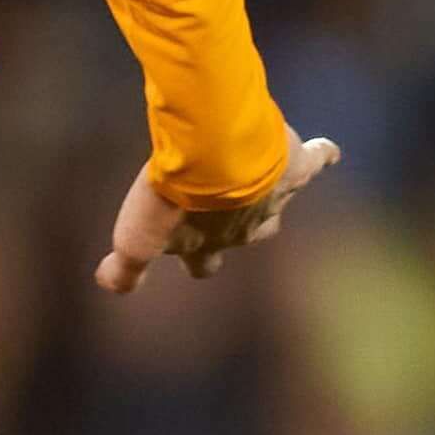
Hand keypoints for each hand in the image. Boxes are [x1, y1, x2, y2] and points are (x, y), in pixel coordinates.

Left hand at [94, 135, 340, 292]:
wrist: (213, 156)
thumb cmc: (174, 198)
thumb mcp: (139, 237)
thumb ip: (126, 264)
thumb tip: (106, 284)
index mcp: (210, 243)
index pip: (204, 264)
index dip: (200, 260)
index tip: (197, 259)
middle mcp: (247, 226)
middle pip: (252, 235)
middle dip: (244, 227)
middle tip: (234, 210)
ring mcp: (275, 197)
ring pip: (281, 201)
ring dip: (277, 191)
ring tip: (278, 177)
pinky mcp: (295, 165)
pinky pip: (316, 159)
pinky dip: (322, 154)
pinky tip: (329, 151)